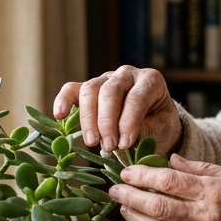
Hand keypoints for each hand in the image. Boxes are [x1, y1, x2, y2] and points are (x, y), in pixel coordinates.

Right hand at [54, 66, 180, 153]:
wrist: (155, 125)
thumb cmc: (159, 126)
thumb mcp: (161, 130)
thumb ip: (144, 131)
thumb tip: (122, 138)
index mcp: (151, 81)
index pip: (136, 97)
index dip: (128, 121)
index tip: (125, 144)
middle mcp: (127, 75)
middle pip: (110, 91)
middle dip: (107, 121)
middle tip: (108, 146)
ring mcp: (106, 79)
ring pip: (90, 90)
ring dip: (89, 118)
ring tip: (92, 142)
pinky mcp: (89, 89)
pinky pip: (72, 89)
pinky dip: (64, 100)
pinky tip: (59, 115)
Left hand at [109, 155, 220, 220]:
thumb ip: (200, 169)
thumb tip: (169, 161)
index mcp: (216, 193)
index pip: (169, 183)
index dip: (142, 176)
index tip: (126, 171)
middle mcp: (208, 218)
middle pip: (157, 207)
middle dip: (130, 197)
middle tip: (114, 189)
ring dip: (135, 219)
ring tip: (124, 208)